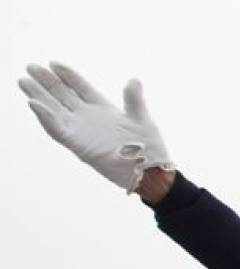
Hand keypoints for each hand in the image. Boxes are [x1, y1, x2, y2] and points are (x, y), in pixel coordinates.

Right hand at [18, 62, 173, 192]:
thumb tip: (133, 79)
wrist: (151, 172)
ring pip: (54, 110)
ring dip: (39, 96)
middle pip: (62, 96)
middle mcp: (88, 118)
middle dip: (46, 82)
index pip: (80, 87)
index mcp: (102, 109)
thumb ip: (133, 99)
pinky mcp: (78, 145)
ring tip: (24, 81)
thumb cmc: (149, 148)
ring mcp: (82, 131)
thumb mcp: (141, 119)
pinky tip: (34, 104)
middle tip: (30, 67)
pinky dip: (46, 117)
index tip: (53, 62)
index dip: (68, 75)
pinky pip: (57, 130)